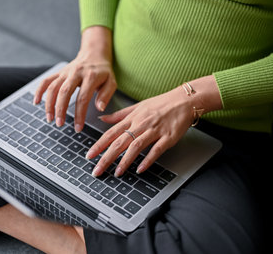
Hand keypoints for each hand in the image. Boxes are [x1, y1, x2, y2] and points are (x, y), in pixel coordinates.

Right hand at [33, 26, 116, 131]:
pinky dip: (39, 91)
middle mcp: (76, 73)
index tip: (78, 128)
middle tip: (59, 124)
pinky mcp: (59, 73)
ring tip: (50, 118)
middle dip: (60, 109)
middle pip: (64, 92)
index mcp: (90, 76)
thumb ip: (106, 95)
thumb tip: (99, 108)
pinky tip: (36, 102)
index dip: (79, 114)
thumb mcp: (111, 82)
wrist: (94, 54)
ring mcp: (65, 72)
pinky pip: (46, 80)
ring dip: (49, 104)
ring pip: (53, 87)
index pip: (83, 98)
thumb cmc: (103, 72)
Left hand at [87, 75, 222, 176]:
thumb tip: (102, 119)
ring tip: (117, 172)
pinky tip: (140, 169)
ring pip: (136, 146)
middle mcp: (140, 124)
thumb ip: (119, 115)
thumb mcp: (137, 106)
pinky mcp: (167, 137)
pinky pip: (156, 150)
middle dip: (106, 157)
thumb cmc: (161, 104)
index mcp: (132, 118)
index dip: (99, 145)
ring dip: (125, 160)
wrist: (184, 100)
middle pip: (120, 142)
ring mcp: (154, 130)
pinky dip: (148, 160)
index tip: (89, 155)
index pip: (111, 133)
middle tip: (97, 170)